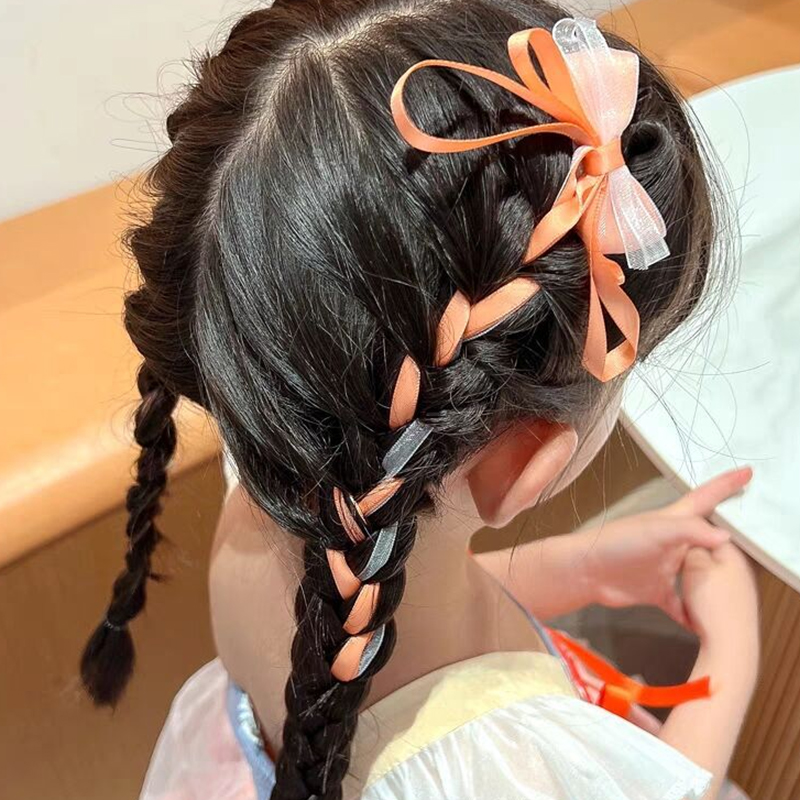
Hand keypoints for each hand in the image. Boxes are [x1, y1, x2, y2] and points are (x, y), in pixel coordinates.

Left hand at [578, 467, 751, 626]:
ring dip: (714, 576)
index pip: (705, 498)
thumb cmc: (617, 543)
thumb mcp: (656, 531)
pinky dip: (691, 614)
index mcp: (674, 521)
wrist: (587, 572)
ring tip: (739, 581)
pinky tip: (704, 625)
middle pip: (707, 535)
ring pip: (698, 571)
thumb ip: (690, 531)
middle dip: (729, 532)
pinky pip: (680, 604)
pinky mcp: (657, 590)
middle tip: (756, 532)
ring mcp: (666, 567)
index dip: (726, 485)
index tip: (747, 472)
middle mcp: (674, 543)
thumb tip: (725, 537)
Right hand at [682, 541, 759, 656]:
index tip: (671, 537)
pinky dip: (690, 598)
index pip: (710, 534)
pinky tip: (681, 606)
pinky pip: (702, 596)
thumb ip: (692, 548)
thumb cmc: (715, 607)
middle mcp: (736, 572)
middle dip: (687, 558)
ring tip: (673, 583)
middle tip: (669, 559)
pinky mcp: (724, 609)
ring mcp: (732, 592)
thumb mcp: (697, 566)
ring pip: (702, 577)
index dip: (688, 534)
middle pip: (706, 556)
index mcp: (732, 557)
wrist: (728, 647)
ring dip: (687, 580)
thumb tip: (690, 542)